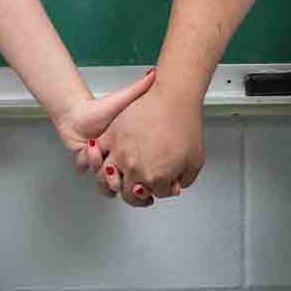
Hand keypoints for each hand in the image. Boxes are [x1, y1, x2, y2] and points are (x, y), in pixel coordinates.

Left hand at [59, 68, 156, 177]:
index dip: (140, 170)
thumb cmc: (98, 108)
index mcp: (129, 149)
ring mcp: (101, 163)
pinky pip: (89, 171)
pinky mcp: (86, 163)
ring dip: (100, 166)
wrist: (75, 113)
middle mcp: (117, 159)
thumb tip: (154, 73)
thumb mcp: (124, 100)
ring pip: (105, 179)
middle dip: (119, 174)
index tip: (135, 159)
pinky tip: (87, 148)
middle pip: (124, 180)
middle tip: (114, 161)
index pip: (141, 168)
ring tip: (95, 149)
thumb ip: (140, 88)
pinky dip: (88, 162)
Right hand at [92, 80, 204, 207]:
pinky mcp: (109, 137)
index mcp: (156, 178)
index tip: (163, 182)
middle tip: (141, 186)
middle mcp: (135, 169)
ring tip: (119, 178)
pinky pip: (96, 155)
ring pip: (106, 180)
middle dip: (137, 192)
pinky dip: (96, 161)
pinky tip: (103, 160)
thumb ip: (184, 179)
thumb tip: (174, 187)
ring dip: (113, 182)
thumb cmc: (185, 123)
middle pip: (129, 194)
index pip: (155, 194)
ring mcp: (120, 154)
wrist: (174, 96)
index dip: (161, 189)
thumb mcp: (195, 160)